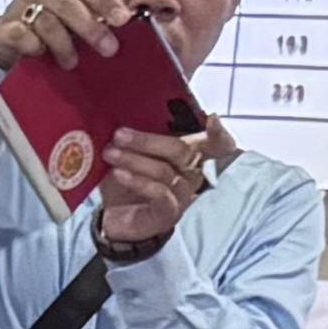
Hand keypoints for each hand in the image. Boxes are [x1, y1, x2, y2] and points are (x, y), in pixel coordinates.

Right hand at [0, 0, 134, 72]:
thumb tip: (130, 23)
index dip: (105, 2)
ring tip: (72, 62)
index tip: (123, 20)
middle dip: (91, 28)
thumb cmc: (52, 25)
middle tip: (109, 49)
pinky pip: (21, 35)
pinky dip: (34, 46)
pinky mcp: (4, 28)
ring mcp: (18, 6)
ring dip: (64, 45)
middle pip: (68, 5)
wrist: (11, 41)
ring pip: (47, 22)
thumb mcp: (75, 14)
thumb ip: (98, 13)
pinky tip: (41, 54)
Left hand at [91, 126, 213, 258]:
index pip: (214, 143)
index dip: (218, 133)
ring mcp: (182, 196)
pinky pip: (160, 193)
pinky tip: (119, 173)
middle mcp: (191, 174)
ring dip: (134, 159)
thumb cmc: (124, 181)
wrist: (111, 217)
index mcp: (187, 154)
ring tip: (110, 154)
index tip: (212, 118)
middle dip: (148, 140)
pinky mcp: (169, 213)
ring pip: (165, 171)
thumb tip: (119, 111)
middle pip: (182, 151)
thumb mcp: (128, 154)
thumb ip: (134, 136)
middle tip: (119, 135)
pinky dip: (138, 181)